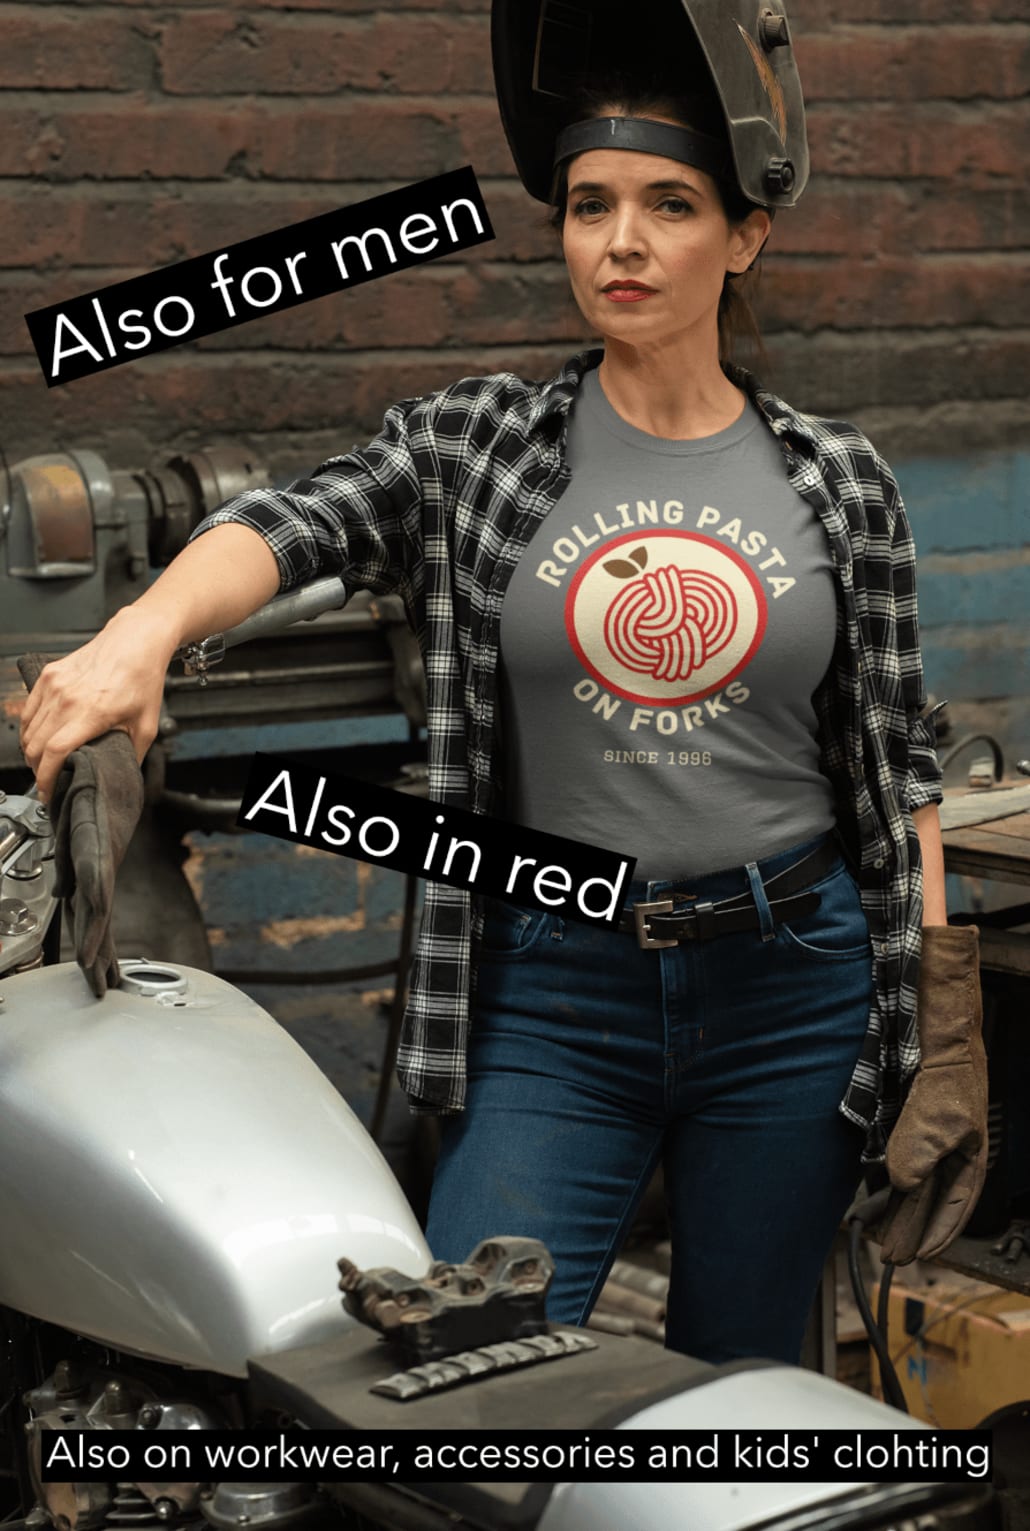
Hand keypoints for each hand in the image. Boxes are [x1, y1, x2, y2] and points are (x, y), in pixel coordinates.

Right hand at [19, 605, 176, 801]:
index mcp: (92, 712)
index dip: (46, 778)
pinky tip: (38, 739)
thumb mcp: (147, 724)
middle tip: (48, 781)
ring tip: (43, 763)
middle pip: (35, 745)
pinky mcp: (49, 675)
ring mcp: (54, 685)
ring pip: (28, 729)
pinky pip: (28, 710)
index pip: (54, 752)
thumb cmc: (143, 679)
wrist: (135, 640)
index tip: (48, 792)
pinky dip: (29, 729)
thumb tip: (124, 777)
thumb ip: (133, 755)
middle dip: (37, 769)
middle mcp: (67, 698)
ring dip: (31, 751)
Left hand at [879, 924, 986, 1263]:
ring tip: (874, 1229)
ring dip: (896, 1202)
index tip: (917, 1256)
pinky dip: (886, 1170)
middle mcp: (950, 1134)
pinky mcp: (905, 1102)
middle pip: (931, 1192)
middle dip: (911, 1223)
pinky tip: (871, 1182)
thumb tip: (902, 1181)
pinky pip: (897, 1147)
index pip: (957, 1200)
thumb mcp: (940, 1102)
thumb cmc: (951, 1044)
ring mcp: (927, 1119)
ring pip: (913, 1173)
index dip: (937, 1229)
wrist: (932, 996)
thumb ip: (921, 1146)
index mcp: (971, 1141)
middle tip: (887, 1252)